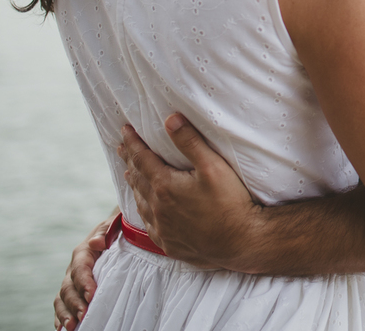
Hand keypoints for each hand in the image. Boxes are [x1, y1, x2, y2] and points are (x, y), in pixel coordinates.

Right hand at [54, 212, 113, 329]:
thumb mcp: (113, 226)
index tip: (91, 295)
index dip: (84, 282)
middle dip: (75, 303)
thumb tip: (96, 242)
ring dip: (66, 313)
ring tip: (71, 327)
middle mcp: (73, 268)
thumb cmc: (116, 230)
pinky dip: (60, 317)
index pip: (80, 268)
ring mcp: (71, 281)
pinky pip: (62, 305)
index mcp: (83, 252)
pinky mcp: (72, 291)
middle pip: (69, 287)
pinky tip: (62, 329)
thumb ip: (105, 232)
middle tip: (84, 315)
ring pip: (62, 299)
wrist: (112, 233)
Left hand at [119, 114, 261, 269]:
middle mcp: (158, 208)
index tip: (125, 130)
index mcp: (165, 187)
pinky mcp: (170, 244)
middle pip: (138, 179)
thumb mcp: (213, 166)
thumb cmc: (230, 202)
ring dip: (135, 185)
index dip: (133, 143)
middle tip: (122, 148)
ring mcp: (162, 228)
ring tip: (130, 174)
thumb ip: (190, 142)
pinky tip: (145, 209)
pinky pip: (149, 224)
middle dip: (130, 161)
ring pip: (141, 202)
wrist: (242, 242)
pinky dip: (143, 210)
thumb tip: (170, 120)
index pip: (142, 159)